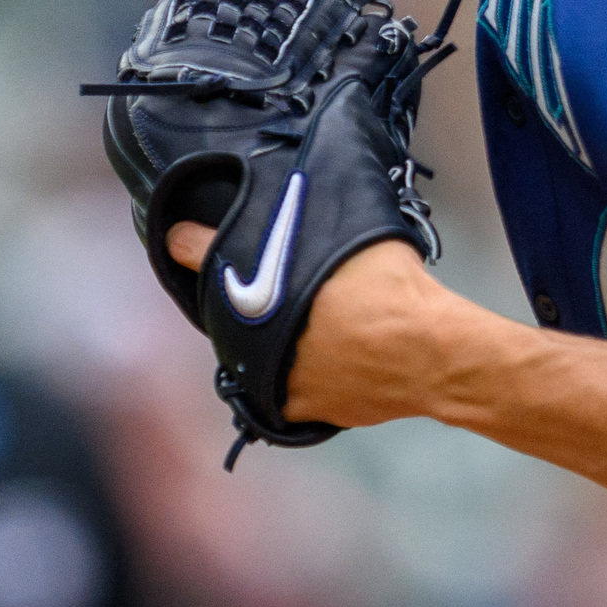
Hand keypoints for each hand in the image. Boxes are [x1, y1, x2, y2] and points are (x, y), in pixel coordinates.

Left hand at [163, 224, 440, 429]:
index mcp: (255, 284)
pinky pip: (289, 387)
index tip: (179, 239)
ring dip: (278, 342)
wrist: (427, 350)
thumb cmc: (394, 287)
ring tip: (320, 328)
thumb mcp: (351, 229)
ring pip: (260, 353)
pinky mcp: (297, 409)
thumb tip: (309, 197)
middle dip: (252, 303)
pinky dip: (305, 374)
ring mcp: (271, 376)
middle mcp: (250, 334)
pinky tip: (335, 359)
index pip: (195, 250)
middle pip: (233, 313)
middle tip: (285, 292)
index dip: (187, 243)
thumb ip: (317, 219)